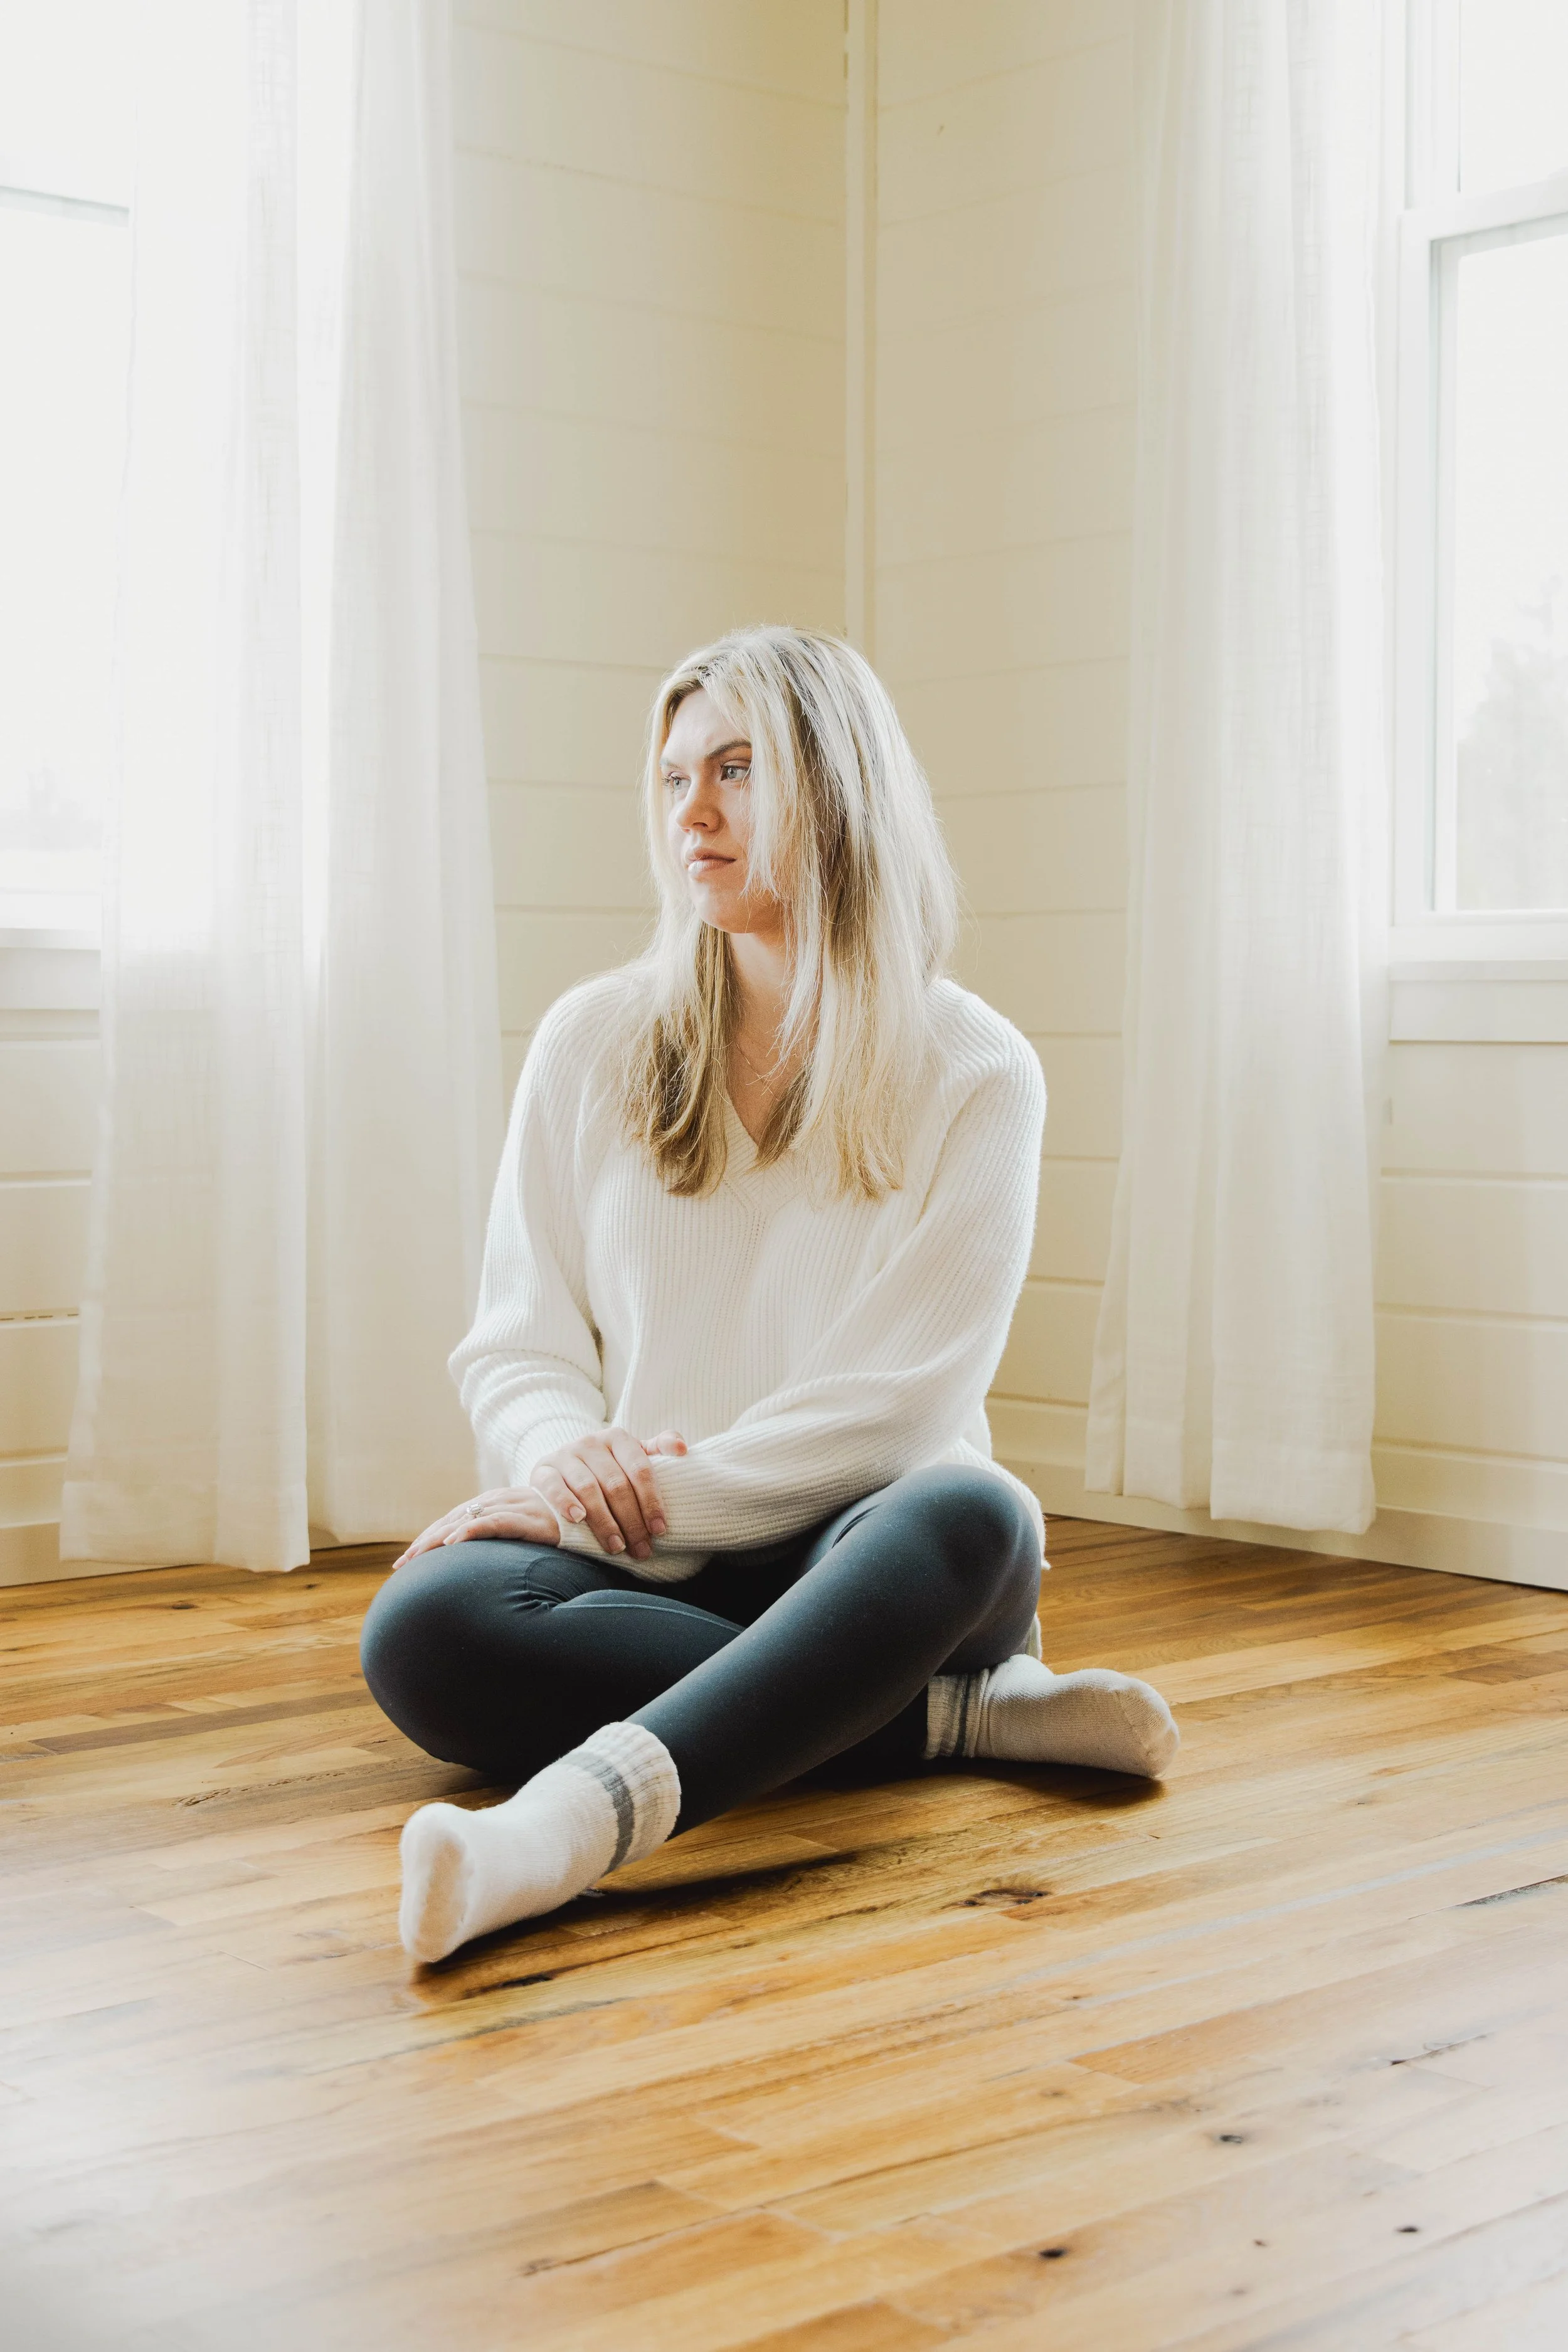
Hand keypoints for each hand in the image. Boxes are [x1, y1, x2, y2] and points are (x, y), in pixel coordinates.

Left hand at [393, 1485, 559, 1567]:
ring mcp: (515, 1507)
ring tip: (416, 1556)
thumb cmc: (567, 1526)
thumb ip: (508, 1539)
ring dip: (438, 1538)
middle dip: (425, 1541)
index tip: (407, 1559)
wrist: (601, 1514)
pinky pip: (495, 1522)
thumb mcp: (530, 1532)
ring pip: (466, 1519)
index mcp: (497, 1503)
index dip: (429, 1537)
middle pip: (453, 1519)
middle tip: (401, 1563)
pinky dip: (472, 1530)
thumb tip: (486, 1566)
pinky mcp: (530, 1518)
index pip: (454, 1519)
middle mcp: (501, 1501)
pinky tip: (454, 1543)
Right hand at [529, 1427, 687, 1562]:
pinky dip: (566, 1503)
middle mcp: (592, 1443)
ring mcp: (566, 1455)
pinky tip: (578, 1521)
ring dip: (604, 1521)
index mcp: (618, 1438)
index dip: (652, 1501)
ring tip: (616, 1546)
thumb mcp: (632, 1453)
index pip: (640, 1469)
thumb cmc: (608, 1466)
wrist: (564, 1464)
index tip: (660, 1530)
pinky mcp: (543, 1469)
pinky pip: (554, 1487)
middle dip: (632, 1520)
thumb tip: (683, 1449)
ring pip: (588, 1489)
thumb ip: (659, 1448)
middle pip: (616, 1484)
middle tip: (641, 1549)